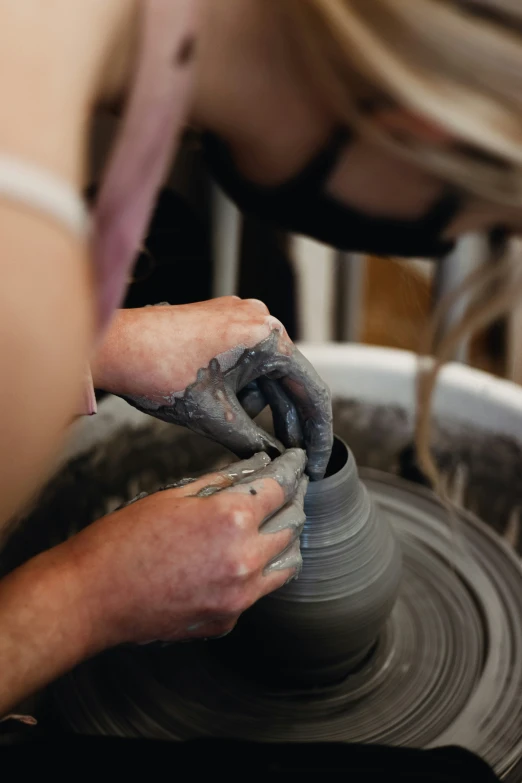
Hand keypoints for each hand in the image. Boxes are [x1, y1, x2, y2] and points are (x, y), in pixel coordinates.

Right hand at [64, 450, 307, 646]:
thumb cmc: (123, 539)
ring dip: (285, 540)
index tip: (298, 461)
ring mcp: (239, 597)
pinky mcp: (227, 621)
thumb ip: (222, 481)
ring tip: (274, 523)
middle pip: (293, 524)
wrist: (91, 596)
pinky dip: (258, 572)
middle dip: (294, 500)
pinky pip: (258, 592)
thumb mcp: (174, 494)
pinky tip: (240, 558)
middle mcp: (245, 560)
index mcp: (232, 519)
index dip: (293, 468)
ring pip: (288, 563)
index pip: (281, 486)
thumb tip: (255, 467)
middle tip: (290, 488)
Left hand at [91, 298, 332, 479]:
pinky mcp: (221, 324)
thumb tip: (274, 461)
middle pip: (290, 381)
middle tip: (294, 459)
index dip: (319, 433)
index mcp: (267, 337)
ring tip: (250, 439)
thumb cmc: (155, 371)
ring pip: (266, 375)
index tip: (320, 461)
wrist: (110, 346)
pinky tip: (232, 416)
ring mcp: (239, 319)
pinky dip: (244, 391)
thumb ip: (252, 441)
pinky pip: (246, 364)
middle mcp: (259, 321)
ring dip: (262, 409)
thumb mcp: (214, 416)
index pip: (311, 391)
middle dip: (290, 423)